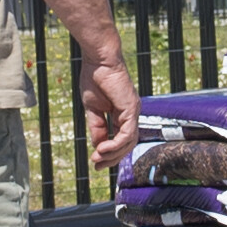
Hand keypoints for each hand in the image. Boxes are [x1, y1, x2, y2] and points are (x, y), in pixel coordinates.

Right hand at [74, 42, 139, 166]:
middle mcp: (131, 114)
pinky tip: (102, 149)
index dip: (109, 152)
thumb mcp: (93, 108)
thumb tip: (98, 145)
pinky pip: (127, 133)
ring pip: (128, 142)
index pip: (121, 139)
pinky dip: (115, 144)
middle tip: (97, 166)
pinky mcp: (131, 109)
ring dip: (113, 154)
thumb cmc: (95, 78)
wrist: (98, 60)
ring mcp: (133, 111)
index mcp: (122, 113)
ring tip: (97, 159)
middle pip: (127, 144)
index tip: (95, 161)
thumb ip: (97, 126)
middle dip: (112, 158)